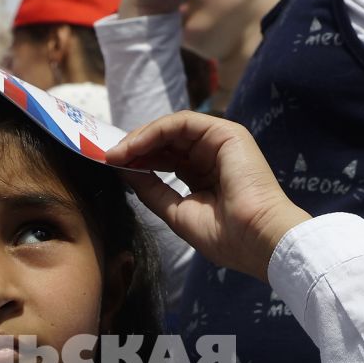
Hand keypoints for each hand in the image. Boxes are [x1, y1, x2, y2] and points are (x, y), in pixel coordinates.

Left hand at [108, 110, 308, 281]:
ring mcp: (221, 142)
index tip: (111, 167)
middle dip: (133, 147)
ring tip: (115, 153)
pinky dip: (154, 131)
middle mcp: (212, 156)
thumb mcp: (177, 213)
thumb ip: (152, 190)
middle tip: (106, 156)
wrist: (257, 240)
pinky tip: (134, 146)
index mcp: (205, 175)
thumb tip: (125, 173)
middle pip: (165, 142)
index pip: (165, 159)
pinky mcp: (226, 133)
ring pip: (171, 129)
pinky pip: (182, 123)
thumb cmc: (225, 236)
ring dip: (139, 138)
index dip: (138, 160)